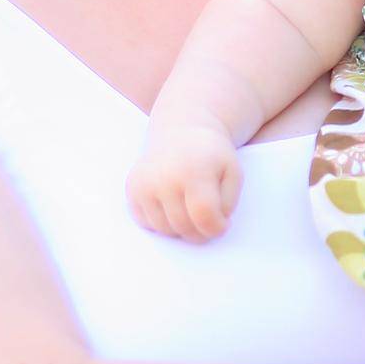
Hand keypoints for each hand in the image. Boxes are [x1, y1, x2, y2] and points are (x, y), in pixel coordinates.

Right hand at [125, 127, 241, 242]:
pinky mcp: (132, 189)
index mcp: (194, 170)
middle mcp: (165, 176)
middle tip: (208, 219)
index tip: (223, 224)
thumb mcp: (233, 173)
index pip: (204, 216)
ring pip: (164, 229)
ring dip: (181, 228)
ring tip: (191, 209)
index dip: (217, 228)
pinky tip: (172, 204)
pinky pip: (147, 223)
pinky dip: (162, 222)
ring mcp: (144, 183)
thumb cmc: (211, 156)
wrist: (182, 131)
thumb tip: (213, 228)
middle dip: (200, 232)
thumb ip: (228, 204)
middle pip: (184, 226)